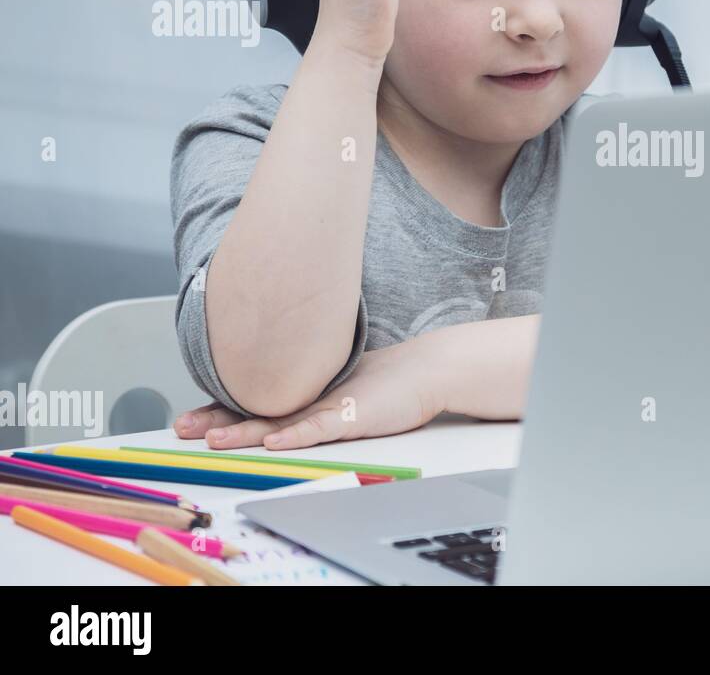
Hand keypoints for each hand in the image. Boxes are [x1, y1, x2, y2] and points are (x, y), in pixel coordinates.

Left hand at [172, 340, 448, 450]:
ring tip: (213, 438)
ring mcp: (329, 405)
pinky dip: (295, 435)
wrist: (426, 370)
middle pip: (255, 408)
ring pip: (279, 420)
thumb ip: (311, 398)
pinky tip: (275, 441)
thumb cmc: (388, 382)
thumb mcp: (340, 391)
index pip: (255, 401)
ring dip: (244, 431)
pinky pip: (319, 428)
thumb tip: (279, 414)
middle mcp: (309, 396)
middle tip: (182, 427)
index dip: (220, 409)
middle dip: (216, 419)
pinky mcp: (352, 415)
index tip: (189, 418)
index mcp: (304, 392)